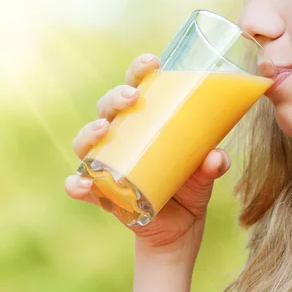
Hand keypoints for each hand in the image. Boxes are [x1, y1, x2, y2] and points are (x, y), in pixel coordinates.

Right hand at [65, 53, 230, 254]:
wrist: (180, 229)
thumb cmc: (190, 185)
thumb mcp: (204, 173)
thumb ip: (212, 164)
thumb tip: (215, 157)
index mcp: (145, 119)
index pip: (137, 85)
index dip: (139, 70)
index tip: (152, 62)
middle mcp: (121, 135)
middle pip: (108, 107)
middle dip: (115, 97)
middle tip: (131, 97)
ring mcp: (107, 161)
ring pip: (87, 139)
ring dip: (89, 132)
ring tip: (103, 130)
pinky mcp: (101, 191)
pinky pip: (80, 184)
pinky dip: (76, 183)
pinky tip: (80, 184)